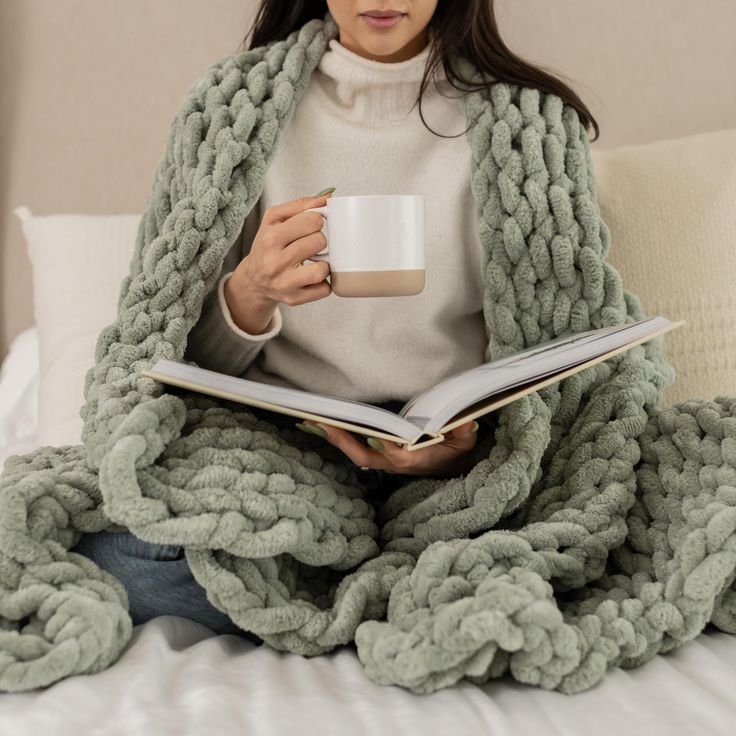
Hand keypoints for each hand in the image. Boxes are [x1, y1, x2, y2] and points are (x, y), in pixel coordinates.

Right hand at [223, 190, 334, 332]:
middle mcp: (275, 262)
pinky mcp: (294, 299)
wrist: (253, 281)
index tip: (310, 227)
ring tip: (314, 261)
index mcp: (270, 238)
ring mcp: (285, 283)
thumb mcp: (274, 220)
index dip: (316, 221)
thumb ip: (299, 206)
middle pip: (319, 242)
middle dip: (319, 241)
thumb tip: (327, 198)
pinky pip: (324, 289)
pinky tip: (312, 277)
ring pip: (323, 269)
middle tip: (309, 245)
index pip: (312, 220)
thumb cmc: (267, 247)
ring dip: (324, 264)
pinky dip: (324, 283)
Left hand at [301, 419, 479, 478]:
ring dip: (335, 438)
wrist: (453, 467)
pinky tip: (322, 424)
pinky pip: (355, 449)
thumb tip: (464, 419)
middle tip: (321, 421)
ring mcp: (385, 462)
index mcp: (415, 460)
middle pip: (364, 455)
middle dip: (342, 440)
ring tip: (312, 420)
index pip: (397, 454)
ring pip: (355, 453)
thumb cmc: (457, 450)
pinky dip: (339, 437)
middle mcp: (395, 463)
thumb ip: (463, 430)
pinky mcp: (379, 457)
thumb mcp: (466, 440)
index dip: (385, 447)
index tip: (371, 435)